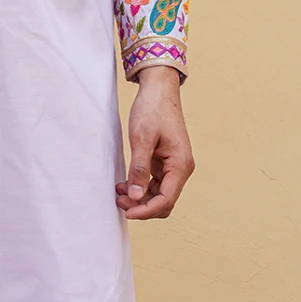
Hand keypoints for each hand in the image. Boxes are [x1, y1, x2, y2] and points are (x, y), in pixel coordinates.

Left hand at [117, 67, 193, 219]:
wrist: (158, 89)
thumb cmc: (152, 109)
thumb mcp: (141, 138)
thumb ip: (139, 169)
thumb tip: (135, 196)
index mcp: (180, 164)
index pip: (166, 200)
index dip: (146, 211)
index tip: (127, 212)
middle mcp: (181, 168)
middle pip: (164, 201)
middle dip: (142, 206)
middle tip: (119, 201)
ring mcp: (174, 166)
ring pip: (158, 194)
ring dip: (139, 198)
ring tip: (118, 193)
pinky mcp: (165, 162)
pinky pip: (154, 183)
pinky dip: (140, 187)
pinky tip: (124, 184)